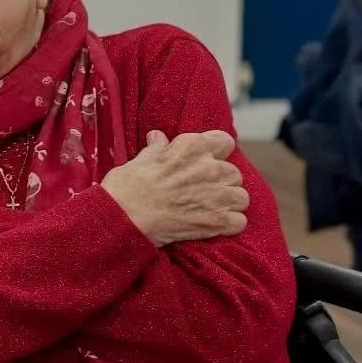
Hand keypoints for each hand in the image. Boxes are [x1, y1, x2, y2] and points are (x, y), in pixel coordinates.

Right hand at [100, 129, 248, 246]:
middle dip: (221, 180)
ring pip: (241, 197)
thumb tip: (159, 137)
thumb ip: (156, 149)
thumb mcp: (138, 160)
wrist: (121, 218)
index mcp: (191, 148)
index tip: (207, 159)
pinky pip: (239, 221)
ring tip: (211, 208)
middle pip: (233, 172)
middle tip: (203, 189)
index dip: (216, 151)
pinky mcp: (217, 221)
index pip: (224, 141)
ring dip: (229, 202)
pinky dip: (229, 224)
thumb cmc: (126, 187)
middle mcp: (209, 168)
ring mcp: (216, 195)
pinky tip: (213, 224)